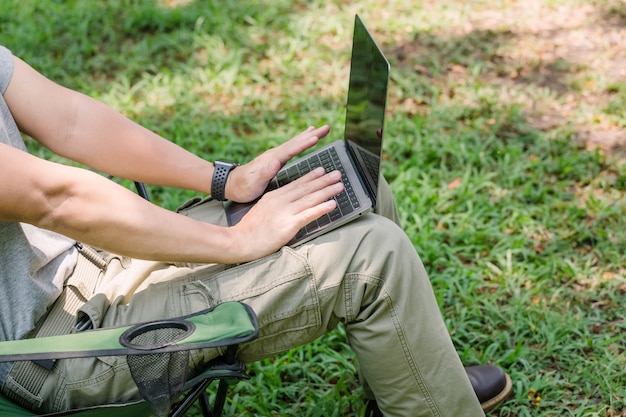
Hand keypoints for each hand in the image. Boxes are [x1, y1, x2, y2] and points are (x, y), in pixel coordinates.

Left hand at [224, 125, 330, 202]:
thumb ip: (264, 172)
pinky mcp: (275, 160)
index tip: (317, 136)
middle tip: (326, 127)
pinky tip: (304, 142)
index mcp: (272, 159)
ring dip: (308, 137)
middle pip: (296, 142)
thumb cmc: (242, 186)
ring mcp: (274, 156)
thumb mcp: (253, 182)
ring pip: (295, 143)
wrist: (231, 185)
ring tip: (318, 130)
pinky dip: (300, 143)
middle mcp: (274, 155)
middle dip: (312, 135)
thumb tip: (275, 162)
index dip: (305, 143)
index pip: (292, 149)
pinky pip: (292, 149)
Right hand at [227, 167, 343, 260]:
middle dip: (324, 180)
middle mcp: (281, 201)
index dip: (311, 177)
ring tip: (340, 186)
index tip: (322, 170)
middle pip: (306, 188)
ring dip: (327, 191)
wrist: (239, 241)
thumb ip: (275, 204)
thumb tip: (287, 204)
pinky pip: (309, 215)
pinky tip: (332, 204)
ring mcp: (285, 212)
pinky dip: (322, 208)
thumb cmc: (249, 230)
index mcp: (274, 196)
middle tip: (337, 174)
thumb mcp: (262, 210)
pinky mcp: (288, 225)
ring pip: (310, 198)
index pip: (296, 184)